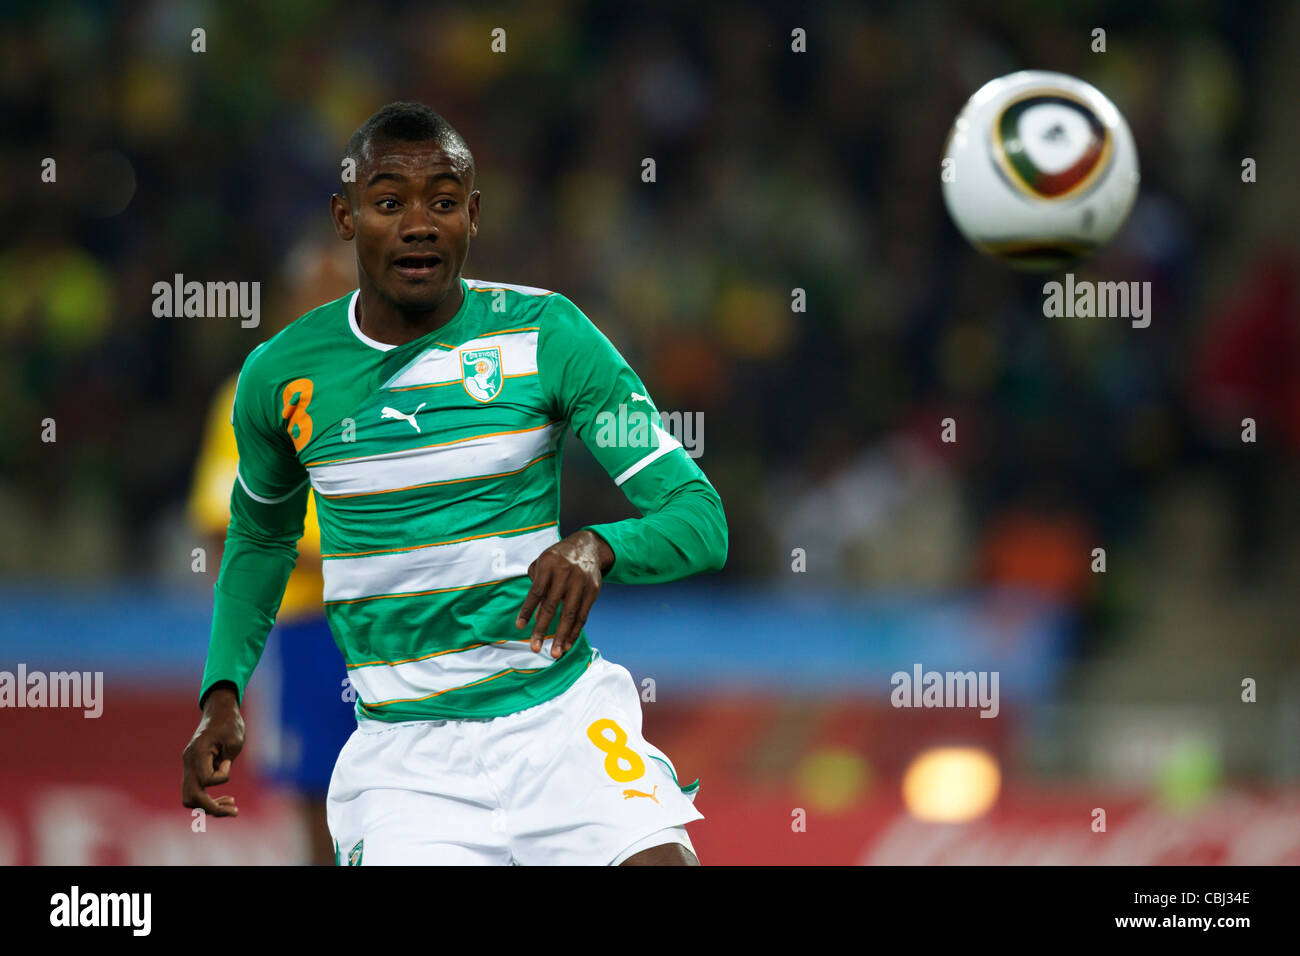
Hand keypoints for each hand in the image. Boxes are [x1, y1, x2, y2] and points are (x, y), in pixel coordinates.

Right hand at [181, 684, 244, 817]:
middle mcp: (189, 762)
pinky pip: (196, 791)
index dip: (222, 776)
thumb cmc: (230, 724)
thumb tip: (219, 777)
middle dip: (212, 808)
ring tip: (231, 807)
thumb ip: (228, 760)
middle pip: (190, 798)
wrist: (219, 713)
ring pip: (190, 798)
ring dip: (209, 806)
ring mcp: (189, 767)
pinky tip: (226, 800)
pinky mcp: (194, 770)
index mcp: (197, 753)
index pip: (206, 779)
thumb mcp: (236, 739)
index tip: (228, 761)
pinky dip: (208, 798)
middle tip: (234, 810)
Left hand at [515, 530, 613, 658]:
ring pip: (570, 614)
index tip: (520, 627)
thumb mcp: (543, 561)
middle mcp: (565, 573)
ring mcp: (581, 582)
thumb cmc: (559, 558)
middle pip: (552, 606)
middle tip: (535, 648)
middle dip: (542, 629)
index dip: (527, 611)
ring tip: (555, 653)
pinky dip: (575, 631)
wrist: (588, 545)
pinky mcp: (593, 590)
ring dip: (562, 636)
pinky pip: (583, 614)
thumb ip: (536, 583)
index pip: (536, 592)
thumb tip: (535, 613)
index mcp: (549, 564)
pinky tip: (568, 643)